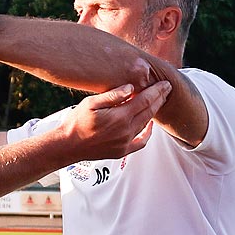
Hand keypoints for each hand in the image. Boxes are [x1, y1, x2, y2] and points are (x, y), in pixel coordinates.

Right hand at [48, 81, 170, 161]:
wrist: (67, 146)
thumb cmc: (75, 123)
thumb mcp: (91, 103)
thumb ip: (112, 95)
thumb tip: (130, 88)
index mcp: (119, 117)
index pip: (145, 100)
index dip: (156, 91)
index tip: (164, 83)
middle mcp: (125, 131)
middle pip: (149, 111)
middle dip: (160, 98)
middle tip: (167, 88)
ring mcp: (125, 142)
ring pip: (146, 125)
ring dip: (154, 112)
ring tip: (159, 102)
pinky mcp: (122, 151)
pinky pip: (141, 142)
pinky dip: (148, 134)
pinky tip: (149, 126)